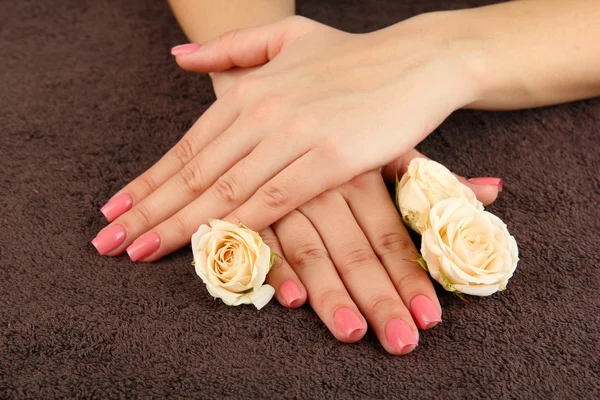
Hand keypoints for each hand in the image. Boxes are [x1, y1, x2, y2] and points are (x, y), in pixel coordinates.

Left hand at [92, 14, 485, 260]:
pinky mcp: (332, 159)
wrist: (418, 61)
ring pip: (227, 190)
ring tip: (141, 251)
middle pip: (195, 172)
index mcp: (250, 90)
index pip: (187, 146)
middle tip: (109, 242)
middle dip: (149, 210)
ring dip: (181, 225)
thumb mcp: (288, 39)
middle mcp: (264, 112)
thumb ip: (231, 51)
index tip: (116, 209)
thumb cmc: (353, 56)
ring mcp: (297, 135)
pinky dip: (240, 225)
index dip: (149, 180)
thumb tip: (178, 60)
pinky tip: (210, 247)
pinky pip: (277, 200)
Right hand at [259, 151, 499, 354]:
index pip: (393, 235)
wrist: (277, 94)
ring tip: (353, 332)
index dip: (412, 278)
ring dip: (331, 294)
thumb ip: (432, 178)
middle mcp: (329, 186)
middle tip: (401, 341)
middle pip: (357, 251)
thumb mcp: (385, 146)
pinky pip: (264, 239)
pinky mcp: (251, 203)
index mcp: (364, 172)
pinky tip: (291, 299)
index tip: (429, 317)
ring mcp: (288, 195)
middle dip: (380, 299)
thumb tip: (494, 189)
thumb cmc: (339, 129)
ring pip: (313, 251)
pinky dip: (276, 268)